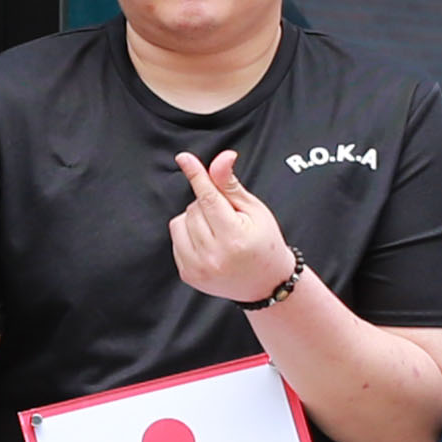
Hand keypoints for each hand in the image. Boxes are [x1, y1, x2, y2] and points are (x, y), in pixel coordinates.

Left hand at [166, 149, 297, 308]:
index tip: (184, 158)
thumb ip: (231, 186)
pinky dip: (188, 235)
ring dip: (195, 219)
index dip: (197, 176)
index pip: (209, 199)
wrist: (265, 283)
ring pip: (180, 222)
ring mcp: (197, 268)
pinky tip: (208, 244)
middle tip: (228, 219)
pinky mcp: (187, 274)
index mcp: (234, 238)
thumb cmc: (264, 242)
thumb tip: (221, 158)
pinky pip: (175, 239)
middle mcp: (213, 256)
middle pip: (194, 208)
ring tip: (217, 230)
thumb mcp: (255, 211)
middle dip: (208, 205)